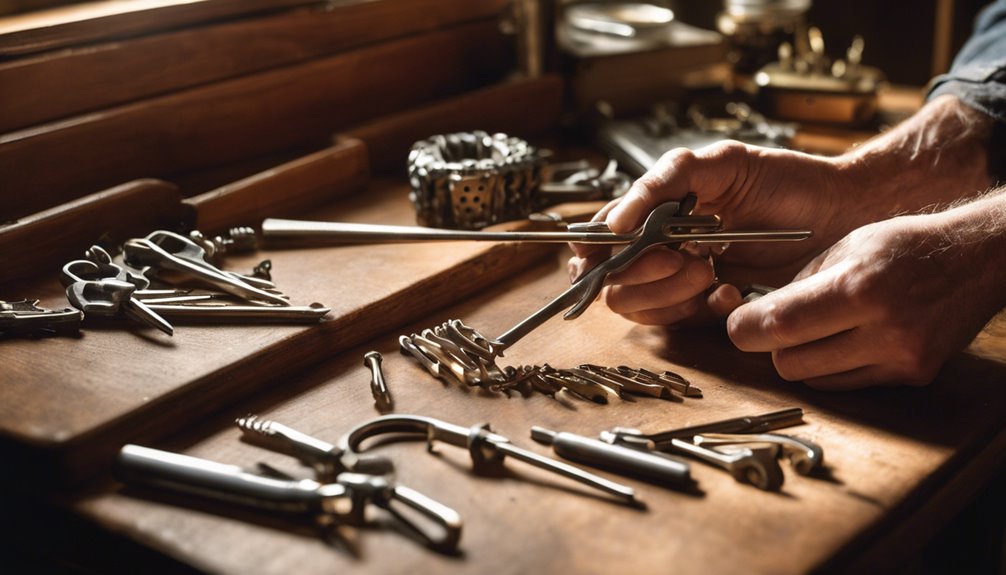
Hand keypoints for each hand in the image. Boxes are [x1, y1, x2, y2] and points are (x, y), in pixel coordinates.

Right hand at [570, 95, 993, 327]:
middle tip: (683, 260)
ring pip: (642, 308)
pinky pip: (683, 323)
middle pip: (614, 283)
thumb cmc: (787, 180)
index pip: (598, 240)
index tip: (601, 256)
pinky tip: (731, 292)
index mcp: (655, 212)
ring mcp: (685, 280)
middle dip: (643, 275)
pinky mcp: (712, 306)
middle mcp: (662, 248)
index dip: (590, 254)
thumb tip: (614, 223)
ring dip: (670, 294)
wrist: (843, 213)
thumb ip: (662, 181)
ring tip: (711, 272)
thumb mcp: (720, 162)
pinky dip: (700, 310)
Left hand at [726, 197, 1005, 388]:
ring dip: (804, 358)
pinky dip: (835, 367)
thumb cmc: (906, 246)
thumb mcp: (846, 247)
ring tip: (823, 327)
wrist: (979, 260)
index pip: (779, 326)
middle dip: (774, 345)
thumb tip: (755, 316)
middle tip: (783, 323)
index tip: (738, 325)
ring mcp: (901, 358)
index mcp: (859, 288)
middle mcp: (883, 329)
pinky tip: (850, 339)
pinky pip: (846, 385)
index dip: (744, 329)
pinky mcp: (912, 376)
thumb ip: (798, 285)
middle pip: (788, 363)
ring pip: (813, 380)